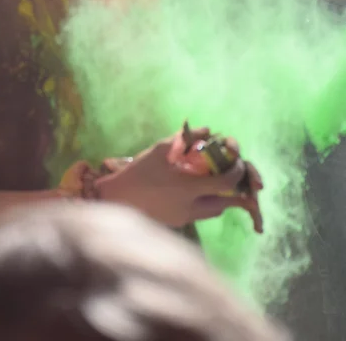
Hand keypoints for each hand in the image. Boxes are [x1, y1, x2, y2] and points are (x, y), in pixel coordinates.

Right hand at [98, 127, 263, 230]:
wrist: (116, 198)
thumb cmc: (137, 172)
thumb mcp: (159, 150)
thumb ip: (185, 139)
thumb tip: (208, 130)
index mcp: (189, 188)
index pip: (227, 182)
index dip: (237, 170)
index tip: (235, 160)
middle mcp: (192, 207)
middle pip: (227, 202)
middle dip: (233, 188)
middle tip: (228, 174)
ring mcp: (185, 218)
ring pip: (215, 211)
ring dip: (219, 197)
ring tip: (209, 182)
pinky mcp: (178, 223)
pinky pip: (200, 215)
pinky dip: (203, 203)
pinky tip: (191, 192)